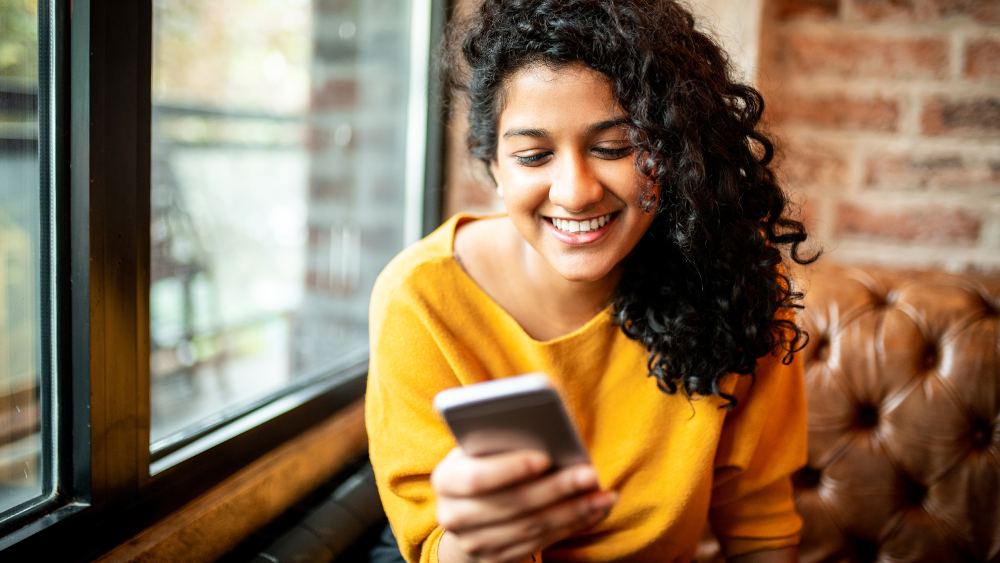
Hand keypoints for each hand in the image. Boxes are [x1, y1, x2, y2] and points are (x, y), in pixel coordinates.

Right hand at [431, 447, 616, 562]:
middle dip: (555, 489)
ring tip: (603, 494)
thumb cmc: (484, 459)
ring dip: (573, 511)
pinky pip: (539, 543)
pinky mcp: (496, 558)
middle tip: (590, 474)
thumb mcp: (482, 444)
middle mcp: (454, 515)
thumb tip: (546, 417)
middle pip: (512, 505)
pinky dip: (571, 526)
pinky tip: (594, 510)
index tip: (545, 457)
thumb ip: (502, 434)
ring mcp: (474, 542)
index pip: (477, 478)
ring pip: (531, 527)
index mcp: (446, 479)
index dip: (511, 469)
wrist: (467, 505)